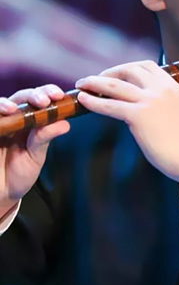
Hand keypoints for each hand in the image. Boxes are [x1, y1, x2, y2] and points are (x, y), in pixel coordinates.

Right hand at [0, 85, 69, 214]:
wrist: (3, 191)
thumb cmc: (20, 172)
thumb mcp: (36, 155)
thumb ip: (45, 137)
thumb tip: (65, 123)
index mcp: (30, 120)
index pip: (39, 99)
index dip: (48, 92)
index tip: (59, 96)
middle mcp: (14, 118)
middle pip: (21, 97)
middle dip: (33, 95)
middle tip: (44, 101)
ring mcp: (0, 124)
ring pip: (1, 104)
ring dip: (6, 103)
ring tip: (13, 109)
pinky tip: (1, 116)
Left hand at [75, 61, 178, 185]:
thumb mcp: (176, 111)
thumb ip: (160, 102)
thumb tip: (138, 104)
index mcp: (171, 85)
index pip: (145, 66)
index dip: (125, 67)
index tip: (114, 74)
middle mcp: (161, 88)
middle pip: (128, 70)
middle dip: (107, 73)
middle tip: (93, 81)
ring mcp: (150, 100)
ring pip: (115, 84)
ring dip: (94, 82)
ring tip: (81, 85)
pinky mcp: (139, 116)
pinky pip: (110, 105)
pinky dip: (94, 101)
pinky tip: (84, 101)